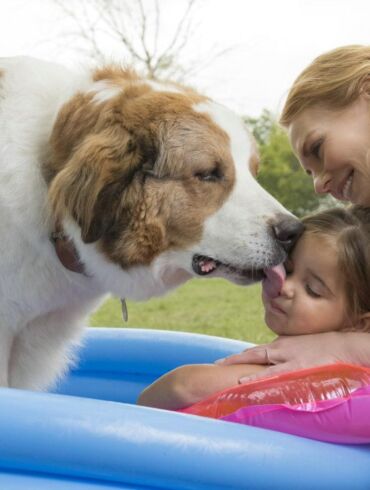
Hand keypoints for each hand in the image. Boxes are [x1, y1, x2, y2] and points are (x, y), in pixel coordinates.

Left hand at [216, 331, 369, 382]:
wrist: (343, 346)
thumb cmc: (323, 349)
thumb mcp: (301, 350)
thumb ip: (287, 357)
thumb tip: (276, 367)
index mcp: (281, 345)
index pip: (255, 352)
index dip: (239, 357)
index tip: (223, 362)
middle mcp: (280, 348)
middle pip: (251, 354)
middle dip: (233, 360)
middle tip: (215, 365)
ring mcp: (287, 357)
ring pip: (257, 363)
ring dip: (239, 368)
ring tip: (221, 373)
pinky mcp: (296, 367)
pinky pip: (272, 375)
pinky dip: (257, 379)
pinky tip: (243, 384)